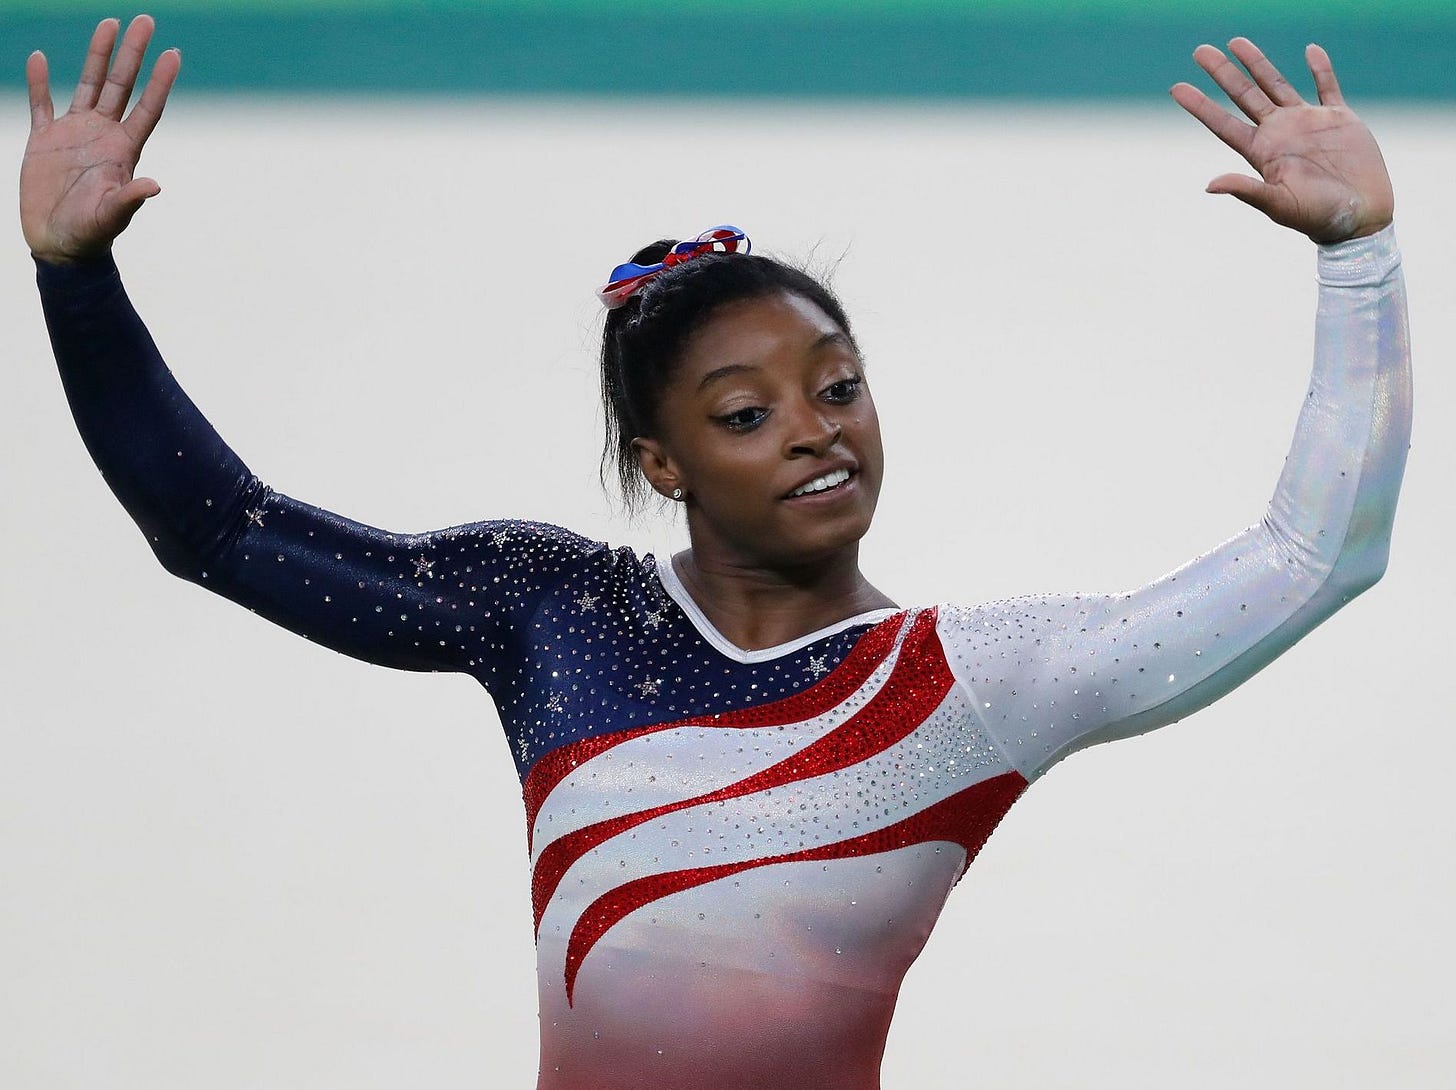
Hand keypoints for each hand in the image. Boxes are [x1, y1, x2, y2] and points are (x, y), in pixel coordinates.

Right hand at [20, 15, 179, 264]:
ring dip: (99, 55)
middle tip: (146, 20)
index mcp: (123, 149)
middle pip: (122, 85)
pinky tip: (42, 58)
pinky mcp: (45, 140)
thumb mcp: (111, 216)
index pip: (147, 107)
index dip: (160, 81)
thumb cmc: (90, 235)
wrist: (59, 245)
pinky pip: (42, 103)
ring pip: (89, 84)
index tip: (174, 53)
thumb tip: (155, 186)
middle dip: (133, 53)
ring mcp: (75, 134)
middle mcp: (103, 135)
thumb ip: (131, 199)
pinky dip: (40, 82)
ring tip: (109, 23)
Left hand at [1170, 39, 1392, 243]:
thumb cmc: (1317, 218)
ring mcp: (1307, 124)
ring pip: (1276, 85)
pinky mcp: (1339, 119)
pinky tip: (1309, 50)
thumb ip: (1247, 190)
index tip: (1176, 87)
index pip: (1222, 124)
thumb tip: (1209, 185)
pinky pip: (1327, 87)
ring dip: (1257, 63)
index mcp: (1262, 153)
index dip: (1200, 105)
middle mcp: (1279, 134)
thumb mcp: (1278, 205)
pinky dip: (1320, 68)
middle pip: (1244, 96)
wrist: (1361, 217)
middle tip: (1200, 50)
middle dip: (1222, 73)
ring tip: (1235, 41)